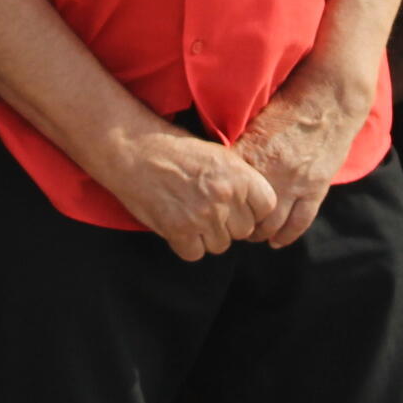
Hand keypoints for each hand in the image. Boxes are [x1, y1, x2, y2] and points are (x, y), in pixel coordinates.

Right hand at [98, 123, 278, 261]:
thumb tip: (254, 208)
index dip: (254, 211)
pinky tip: (177, 225)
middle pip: (243, 231)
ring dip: (207, 237)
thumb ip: (240, 180)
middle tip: (208, 211)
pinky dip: (186, 245)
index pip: (267, 208)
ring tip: (190, 215)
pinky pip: (194, 254)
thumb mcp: (218, 154)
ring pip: (220, 245)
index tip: (240, 209)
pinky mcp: (179, 231)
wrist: (135, 149)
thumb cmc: (175, 149)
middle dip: (229, 225)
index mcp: (239, 175)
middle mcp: (226, 196)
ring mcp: (203, 216)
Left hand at [234, 67, 372, 247]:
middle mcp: (271, 172)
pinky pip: (299, 222)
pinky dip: (286, 236)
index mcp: (252, 153)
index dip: (219, 203)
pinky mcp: (316, 189)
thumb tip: (217, 167)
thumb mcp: (256, 122)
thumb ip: (239, 147)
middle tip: (231, 227)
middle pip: (246, 213)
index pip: (228, 190)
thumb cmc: (290, 106)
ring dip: (259, 234)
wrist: (330, 101)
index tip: (215, 209)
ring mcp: (295, 183)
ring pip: (272, 224)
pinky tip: (277, 241)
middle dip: (237, 224)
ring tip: (252, 235)